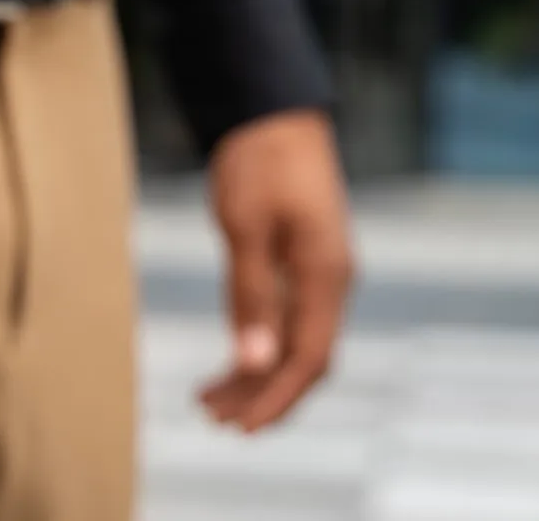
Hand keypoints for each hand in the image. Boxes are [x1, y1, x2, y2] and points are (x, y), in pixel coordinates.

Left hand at [203, 110, 354, 431]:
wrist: (274, 110)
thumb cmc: (261, 161)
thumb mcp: (245, 225)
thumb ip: (251, 295)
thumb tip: (254, 362)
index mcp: (324, 274)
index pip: (311, 358)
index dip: (278, 398)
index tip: (242, 427)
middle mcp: (329, 280)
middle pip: (303, 358)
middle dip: (262, 394)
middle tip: (212, 417)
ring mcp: (317, 270)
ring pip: (292, 340)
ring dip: (255, 372)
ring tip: (208, 399)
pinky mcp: (299, 260)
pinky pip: (285, 316)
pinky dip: (257, 340)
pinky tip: (228, 359)